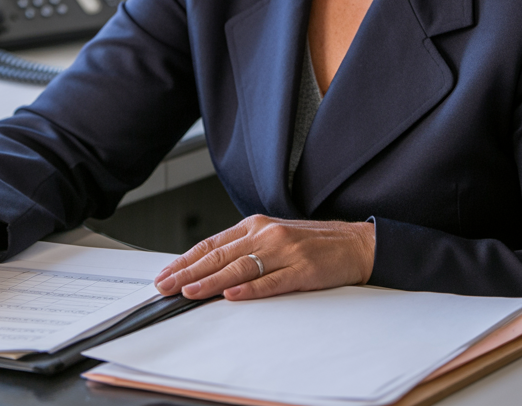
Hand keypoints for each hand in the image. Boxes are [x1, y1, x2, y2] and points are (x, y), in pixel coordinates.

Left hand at [154, 215, 374, 301]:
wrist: (355, 243)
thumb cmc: (312, 244)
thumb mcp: (274, 238)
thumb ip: (245, 249)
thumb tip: (209, 268)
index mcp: (255, 226)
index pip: (212, 244)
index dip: (186, 260)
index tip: (166, 274)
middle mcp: (266, 234)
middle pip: (219, 255)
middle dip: (188, 272)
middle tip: (166, 286)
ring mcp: (285, 251)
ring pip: (240, 267)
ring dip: (211, 282)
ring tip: (189, 292)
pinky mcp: (303, 269)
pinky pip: (272, 281)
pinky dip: (250, 289)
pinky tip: (232, 295)